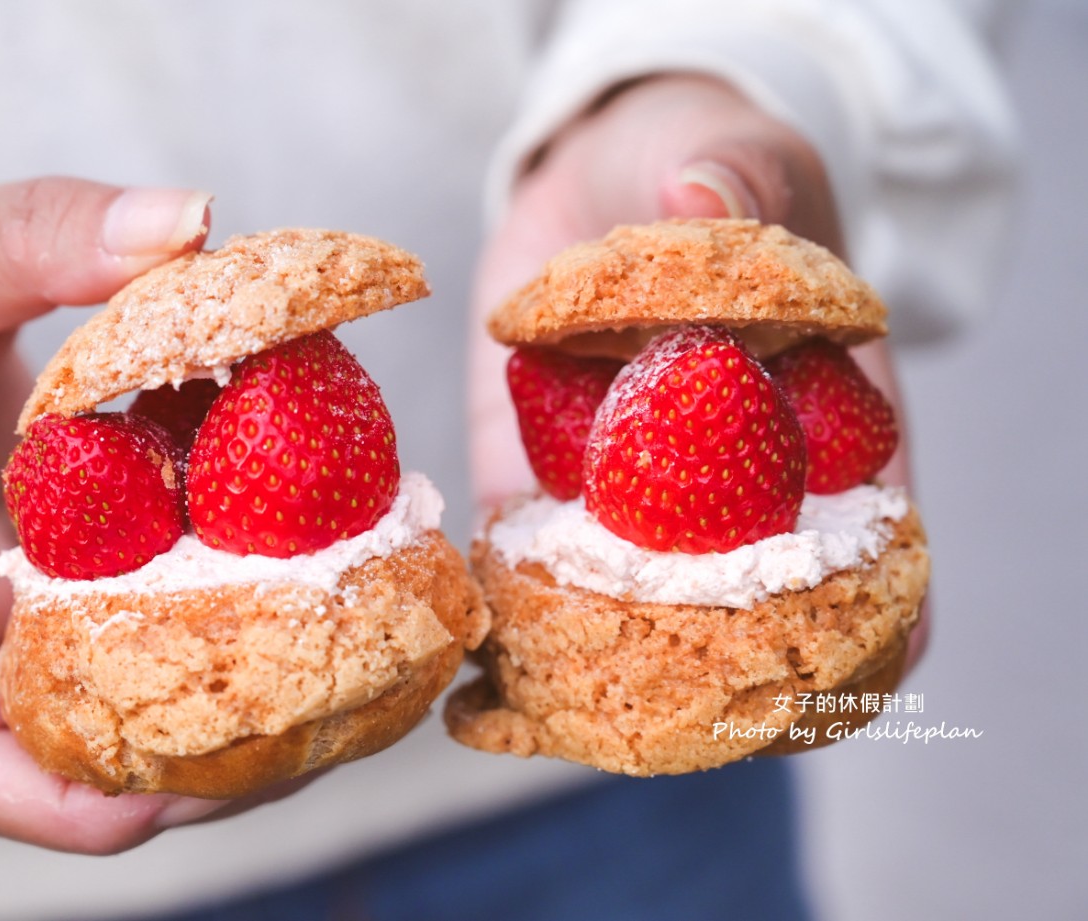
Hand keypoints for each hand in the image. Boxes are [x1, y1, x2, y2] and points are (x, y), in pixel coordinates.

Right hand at [0, 178, 261, 851]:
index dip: (70, 801)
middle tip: (328, 712)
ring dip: (234, 700)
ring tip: (349, 659)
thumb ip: (41, 236)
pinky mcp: (62, 569)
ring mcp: (14, 606)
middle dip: (198, 764)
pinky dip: (225, 617)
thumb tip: (189, 223)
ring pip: (122, 706)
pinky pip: (142, 624)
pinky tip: (312, 570)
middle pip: (72, 761)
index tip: (186, 782)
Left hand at [467, 74, 925, 664]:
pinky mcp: (539, 479)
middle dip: (717, 670)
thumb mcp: (739, 155)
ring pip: (627, 609)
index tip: (864, 666)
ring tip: (556, 709)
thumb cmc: (707, 164)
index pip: (872, 547)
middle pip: (745, 612)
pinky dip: (505, 609)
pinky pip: (527, 556)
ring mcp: (628, 493)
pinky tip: (476, 667)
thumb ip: (740, 180)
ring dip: (599, 665)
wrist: (601, 171)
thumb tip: (705, 202)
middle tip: (672, 708)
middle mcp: (727, 484)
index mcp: (821, 423)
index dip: (879, 620)